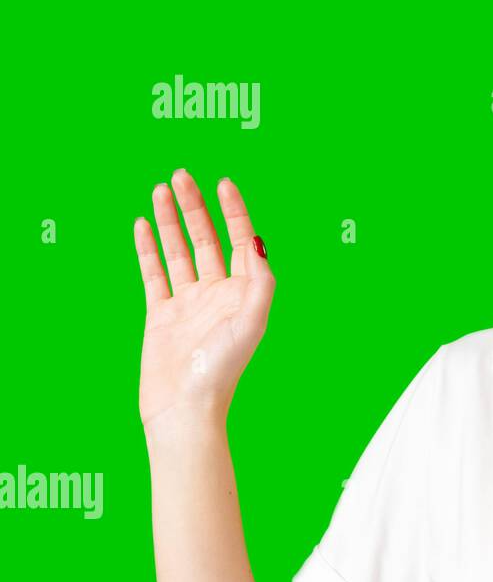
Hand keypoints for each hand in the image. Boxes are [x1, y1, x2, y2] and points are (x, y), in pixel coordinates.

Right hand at [134, 170, 275, 434]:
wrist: (184, 407)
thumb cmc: (222, 369)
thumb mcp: (252, 322)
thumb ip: (260, 282)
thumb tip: (259, 244)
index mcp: (245, 292)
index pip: (242, 241)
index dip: (234, 211)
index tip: (223, 182)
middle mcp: (218, 293)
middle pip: (207, 238)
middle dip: (196, 206)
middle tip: (182, 174)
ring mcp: (189, 302)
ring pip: (179, 250)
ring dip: (171, 219)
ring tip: (162, 188)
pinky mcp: (161, 314)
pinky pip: (154, 273)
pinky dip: (149, 248)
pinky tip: (143, 223)